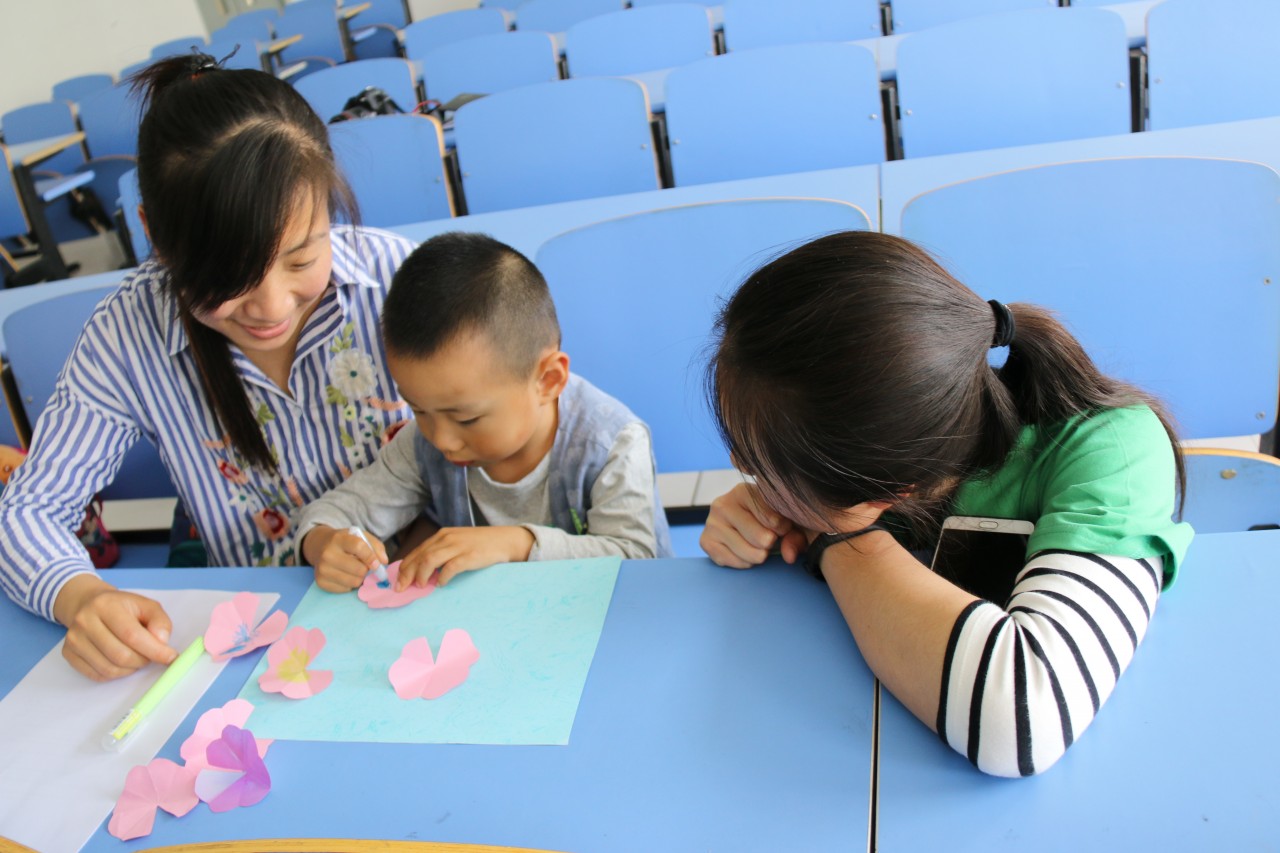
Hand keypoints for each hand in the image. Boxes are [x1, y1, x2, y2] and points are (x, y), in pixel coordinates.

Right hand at [53, 574, 177, 680]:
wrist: (88, 604)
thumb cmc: (122, 607)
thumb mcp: (146, 605)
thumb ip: (159, 621)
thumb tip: (162, 642)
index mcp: (106, 606)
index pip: (132, 635)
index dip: (154, 650)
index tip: (170, 658)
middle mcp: (85, 622)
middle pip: (120, 655)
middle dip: (143, 661)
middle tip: (151, 656)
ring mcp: (74, 640)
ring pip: (109, 669)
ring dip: (130, 669)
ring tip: (137, 657)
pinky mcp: (69, 654)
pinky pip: (97, 675)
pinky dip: (116, 674)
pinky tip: (122, 662)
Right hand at [303, 525, 388, 592]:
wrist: (319, 546)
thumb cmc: (345, 542)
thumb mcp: (360, 536)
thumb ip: (376, 546)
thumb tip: (383, 562)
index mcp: (339, 539)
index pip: (359, 547)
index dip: (371, 557)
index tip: (376, 564)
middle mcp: (328, 554)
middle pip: (359, 570)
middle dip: (366, 569)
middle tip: (363, 565)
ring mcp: (322, 569)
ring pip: (354, 582)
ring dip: (359, 578)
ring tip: (354, 570)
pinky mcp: (320, 582)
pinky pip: (345, 589)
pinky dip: (349, 584)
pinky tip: (344, 575)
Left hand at [397, 526, 534, 588]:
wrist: (504, 540)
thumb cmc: (480, 544)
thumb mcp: (457, 542)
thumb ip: (441, 552)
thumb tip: (423, 571)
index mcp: (442, 535)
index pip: (417, 551)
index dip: (405, 567)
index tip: (398, 582)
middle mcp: (447, 538)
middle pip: (420, 556)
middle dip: (407, 574)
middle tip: (402, 589)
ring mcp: (458, 546)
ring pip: (430, 560)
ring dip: (421, 575)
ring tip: (420, 586)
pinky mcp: (469, 556)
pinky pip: (450, 567)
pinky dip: (442, 577)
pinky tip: (441, 584)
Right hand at [700, 483, 808, 568]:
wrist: (743, 520)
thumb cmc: (768, 516)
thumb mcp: (785, 517)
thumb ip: (795, 534)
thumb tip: (789, 555)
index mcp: (743, 490)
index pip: (770, 517)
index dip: (783, 528)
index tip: (784, 528)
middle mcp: (722, 503)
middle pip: (760, 537)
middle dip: (770, 543)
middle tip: (770, 539)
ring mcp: (711, 523)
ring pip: (747, 552)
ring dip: (759, 555)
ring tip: (760, 547)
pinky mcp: (705, 541)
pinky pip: (732, 561)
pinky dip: (744, 562)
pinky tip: (746, 553)